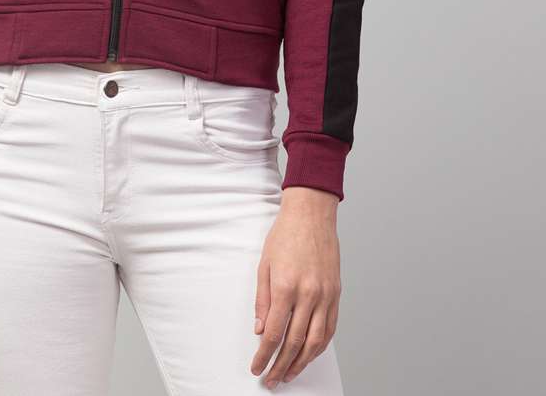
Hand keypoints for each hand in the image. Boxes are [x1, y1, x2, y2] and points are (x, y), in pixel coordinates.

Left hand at [251, 187, 340, 387]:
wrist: (311, 214)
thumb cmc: (285, 235)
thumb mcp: (264, 264)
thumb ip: (262, 299)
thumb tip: (260, 329)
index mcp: (286, 286)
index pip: (274, 333)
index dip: (264, 355)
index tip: (257, 367)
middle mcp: (308, 294)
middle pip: (294, 342)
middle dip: (280, 366)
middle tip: (271, 379)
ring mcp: (325, 295)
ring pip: (315, 341)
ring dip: (301, 363)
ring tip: (289, 374)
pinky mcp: (336, 293)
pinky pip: (329, 328)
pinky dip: (319, 346)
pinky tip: (309, 354)